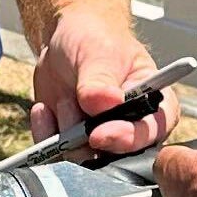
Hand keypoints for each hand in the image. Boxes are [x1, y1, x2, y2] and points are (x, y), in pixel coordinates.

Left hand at [30, 12, 173, 159]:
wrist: (63, 41)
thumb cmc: (94, 40)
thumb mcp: (98, 51)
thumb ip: (100, 79)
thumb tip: (105, 102)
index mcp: (152, 103)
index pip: (152, 130)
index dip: (128, 138)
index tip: (99, 133)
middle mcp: (130, 127)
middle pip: (118, 155)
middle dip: (88, 137)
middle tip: (71, 108)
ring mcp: (101, 137)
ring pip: (83, 157)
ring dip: (66, 130)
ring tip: (64, 98)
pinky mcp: (73, 143)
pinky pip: (56, 154)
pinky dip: (45, 133)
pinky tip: (45, 108)